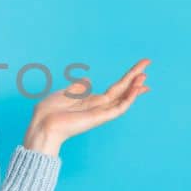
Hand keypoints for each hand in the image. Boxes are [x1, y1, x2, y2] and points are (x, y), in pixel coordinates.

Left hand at [23, 58, 151, 155]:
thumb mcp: (64, 93)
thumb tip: (87, 80)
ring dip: (134, 87)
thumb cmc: (49, 112)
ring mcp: (100, 113)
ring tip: (144, 75)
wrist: (42, 125)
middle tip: (147, 64)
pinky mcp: (99, 118)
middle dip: (135, 78)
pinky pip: (118, 109)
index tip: (140, 72)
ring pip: (123, 99)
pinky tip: (135, 89)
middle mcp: (98, 107)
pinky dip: (128, 99)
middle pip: (122, 91)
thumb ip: (78, 87)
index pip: (115, 90)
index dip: (127, 80)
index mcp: (90, 101)